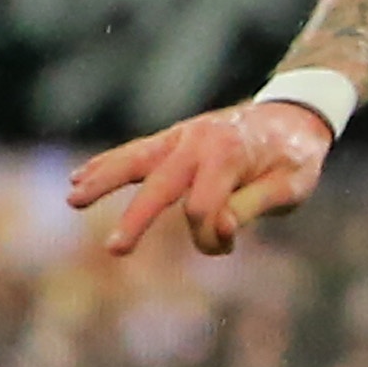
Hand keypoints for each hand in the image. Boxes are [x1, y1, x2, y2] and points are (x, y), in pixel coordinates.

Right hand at [65, 100, 331, 259]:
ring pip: (135, 160)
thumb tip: (218, 226)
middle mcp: (200, 142)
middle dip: (137, 219)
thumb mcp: (292, 186)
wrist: (292, 116)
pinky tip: (78, 177)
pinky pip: (134, 152)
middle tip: (114, 250)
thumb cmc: (294, 157)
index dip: (212, 234)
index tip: (226, 243)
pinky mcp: (171, 139)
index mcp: (232, 154)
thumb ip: (254, 206)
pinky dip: (106, 163)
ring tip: (72, 199)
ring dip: (103, 180)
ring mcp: (181, 137)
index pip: (206, 207)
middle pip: (162, 184)